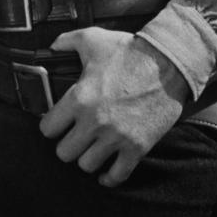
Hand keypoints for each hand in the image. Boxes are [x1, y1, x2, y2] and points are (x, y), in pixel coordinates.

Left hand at [38, 29, 190, 187]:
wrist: (169, 63)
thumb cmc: (130, 51)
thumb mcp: (92, 39)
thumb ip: (66, 41)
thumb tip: (52, 46)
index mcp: (79, 98)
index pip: (47, 129)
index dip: (50, 126)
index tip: (55, 125)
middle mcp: (94, 122)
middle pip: (64, 152)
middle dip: (67, 145)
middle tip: (73, 138)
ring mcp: (116, 137)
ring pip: (86, 165)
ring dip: (87, 158)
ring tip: (90, 149)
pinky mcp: (137, 147)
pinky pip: (117, 175)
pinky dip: (110, 177)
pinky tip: (106, 172)